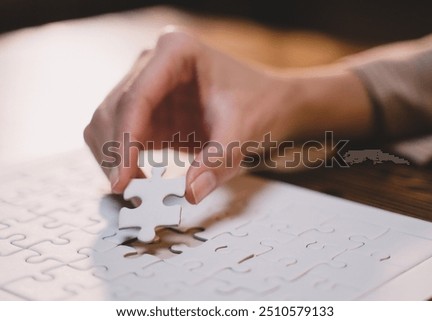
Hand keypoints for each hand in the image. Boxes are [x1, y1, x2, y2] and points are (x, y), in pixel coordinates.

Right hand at [83, 29, 294, 203]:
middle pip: (113, 109)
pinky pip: (120, 136)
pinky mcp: (148, 108)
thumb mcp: (244, 133)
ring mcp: (148, 84)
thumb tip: (190, 192)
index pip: (136, 97)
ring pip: (108, 123)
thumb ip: (218, 162)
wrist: (268, 102)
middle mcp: (154, 63)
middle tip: (130, 193)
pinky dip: (124, 161)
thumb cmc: (258, 105)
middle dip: (117, 154)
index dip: (124, 141)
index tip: (122, 180)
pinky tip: (139, 182)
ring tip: (137, 191)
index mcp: (177, 52)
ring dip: (115, 159)